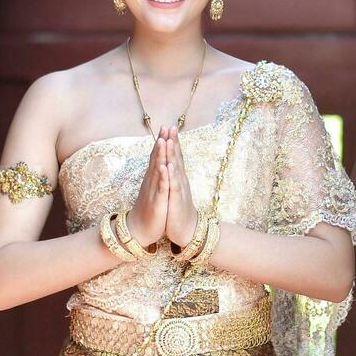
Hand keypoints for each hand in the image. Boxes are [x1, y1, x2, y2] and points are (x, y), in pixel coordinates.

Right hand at [124, 130, 170, 249]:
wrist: (138, 231)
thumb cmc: (147, 210)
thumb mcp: (153, 190)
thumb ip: (155, 176)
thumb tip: (158, 163)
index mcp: (153, 178)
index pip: (157, 156)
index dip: (162, 141)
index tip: (167, 127)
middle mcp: (151, 181)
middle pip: (156, 158)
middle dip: (162, 142)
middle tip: (166, 126)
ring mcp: (153, 190)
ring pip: (157, 170)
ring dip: (160, 155)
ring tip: (163, 140)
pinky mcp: (156, 202)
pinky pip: (160, 188)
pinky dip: (162, 178)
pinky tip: (164, 168)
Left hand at [161, 125, 200, 248]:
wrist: (187, 229)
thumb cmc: (179, 208)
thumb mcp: (176, 189)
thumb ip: (175, 175)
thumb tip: (172, 162)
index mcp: (178, 177)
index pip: (176, 156)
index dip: (173, 141)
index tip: (169, 126)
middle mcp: (180, 180)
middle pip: (177, 158)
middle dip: (174, 142)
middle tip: (171, 126)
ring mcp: (179, 190)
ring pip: (176, 169)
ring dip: (173, 154)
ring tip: (170, 140)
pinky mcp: (176, 201)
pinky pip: (173, 187)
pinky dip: (170, 176)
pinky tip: (168, 167)